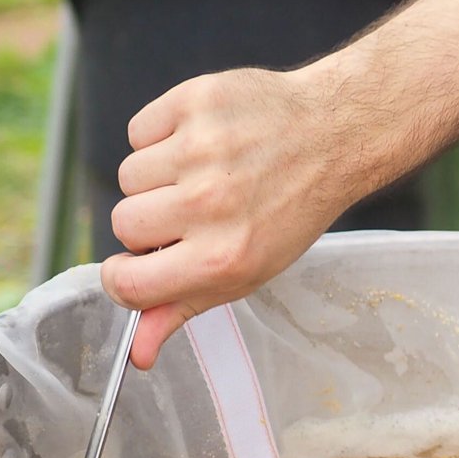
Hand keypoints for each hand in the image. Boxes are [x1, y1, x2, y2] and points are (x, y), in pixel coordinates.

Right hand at [101, 66, 367, 367]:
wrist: (335, 133)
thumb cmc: (290, 209)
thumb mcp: (248, 270)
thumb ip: (184, 309)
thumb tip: (137, 355)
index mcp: (223, 256)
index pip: (128, 283)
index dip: (125, 276)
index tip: (140, 263)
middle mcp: (211, 204)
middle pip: (123, 224)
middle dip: (151, 220)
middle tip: (196, 209)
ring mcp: (201, 149)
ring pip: (128, 176)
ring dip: (158, 176)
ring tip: (207, 171)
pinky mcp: (194, 102)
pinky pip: (139, 132)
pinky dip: (162, 135)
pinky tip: (206, 139)